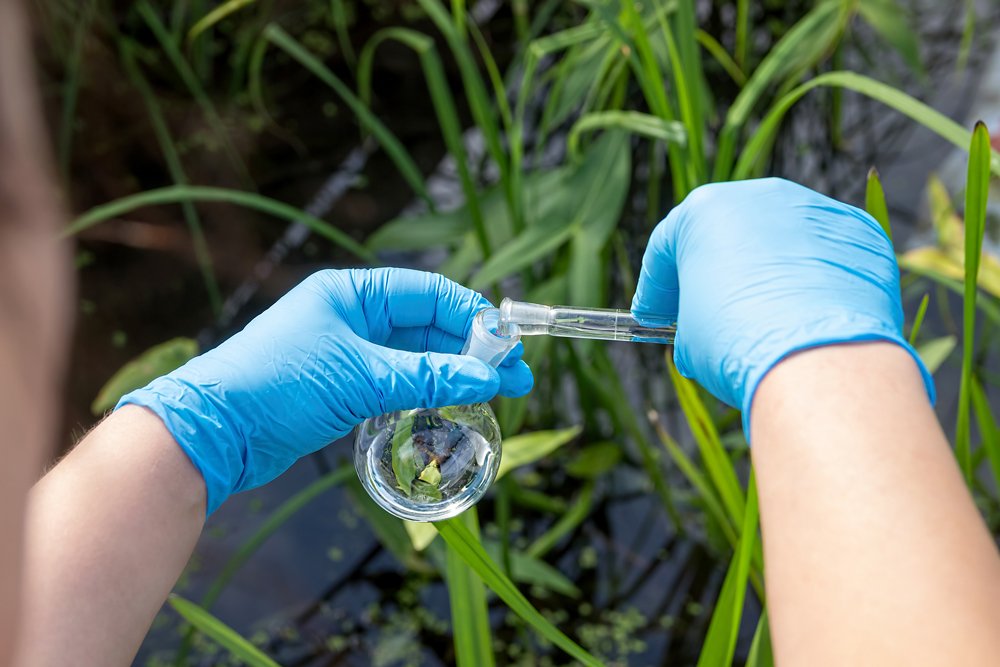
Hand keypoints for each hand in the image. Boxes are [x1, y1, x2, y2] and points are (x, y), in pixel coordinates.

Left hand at [119, 268, 532, 512]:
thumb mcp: (360, 377)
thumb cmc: (277, 384)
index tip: (508, 341)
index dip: (472, 314)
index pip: (427, 292)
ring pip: (416, 358)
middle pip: (427, 326)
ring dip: (454, 373)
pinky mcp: (343, 388)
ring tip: (497, 393)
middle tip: (517, 376)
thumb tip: (487, 376)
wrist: (215, 432)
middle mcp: (353, 317)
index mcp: (352, 293)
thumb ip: (426, 376)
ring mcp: (348, 353)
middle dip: (472, 350)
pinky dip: (427, 391)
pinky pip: (398, 382)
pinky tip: (454, 403)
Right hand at [631, 178, 933, 433]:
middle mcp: (762, 195)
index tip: (654, 317)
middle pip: (727, 233)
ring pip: (782, 240)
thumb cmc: (735, 342)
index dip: (657, 287)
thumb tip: (708, 329)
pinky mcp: (861, 233)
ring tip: (767, 318)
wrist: (815, 358)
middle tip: (706, 313)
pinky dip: (815, 282)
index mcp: (704, 209)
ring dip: (768, 273)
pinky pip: (827, 257)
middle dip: (714, 271)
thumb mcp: (690, 337)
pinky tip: (810, 319)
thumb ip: (693, 316)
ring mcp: (816, 209)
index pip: (668, 246)